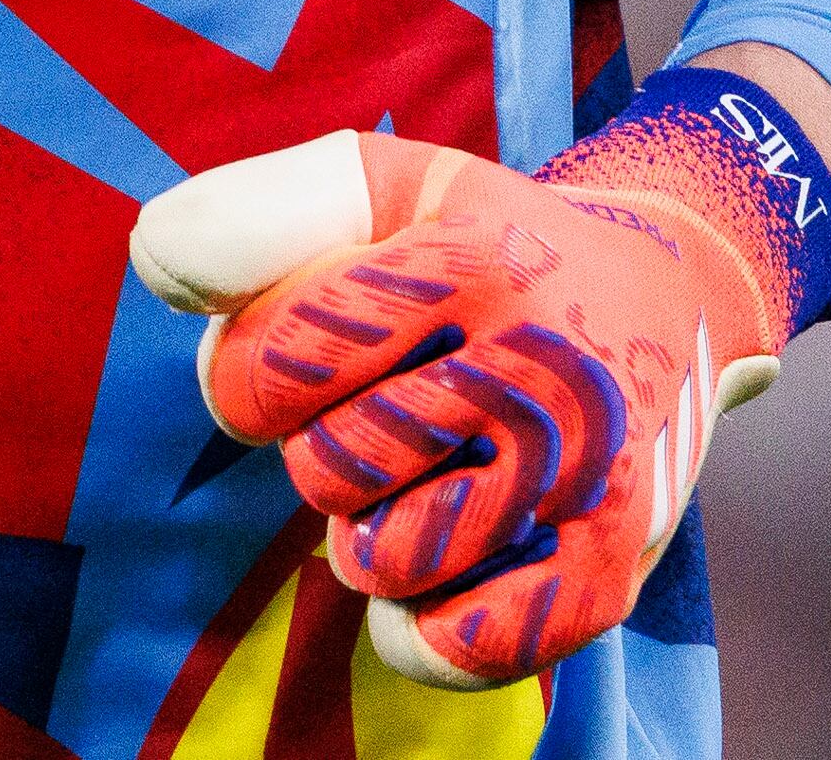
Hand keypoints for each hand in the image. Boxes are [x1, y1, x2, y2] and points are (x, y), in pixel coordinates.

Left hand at [128, 128, 789, 691]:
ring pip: (382, 560)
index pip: (266, 364)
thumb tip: (157, 261)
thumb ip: (254, 211)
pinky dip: (422, 628)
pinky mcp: (614, 560)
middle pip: (321, 467)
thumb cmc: (488, 242)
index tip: (311, 354)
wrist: (673, 294)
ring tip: (424, 478)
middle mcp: (541, 360)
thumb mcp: (383, 185)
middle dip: (325, 449)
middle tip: (390, 411)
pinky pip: (464, 643)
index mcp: (470, 256)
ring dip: (371, 534)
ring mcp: (584, 468)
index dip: (255, 373)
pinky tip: (441, 572)